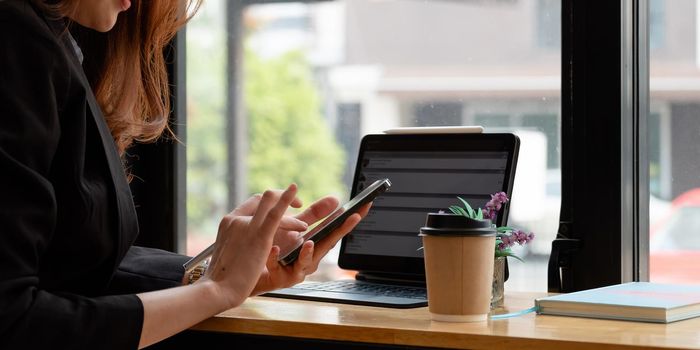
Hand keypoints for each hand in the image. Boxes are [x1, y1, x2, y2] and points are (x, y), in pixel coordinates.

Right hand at [202, 184, 301, 308]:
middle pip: (263, 199)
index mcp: (229, 222)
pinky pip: (275, 213)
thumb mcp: (226, 252)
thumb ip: (235, 242)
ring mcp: (247, 226)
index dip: (269, 202)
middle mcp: (236, 219)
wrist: (218, 289)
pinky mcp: (260, 236)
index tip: (281, 208)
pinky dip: (286, 200)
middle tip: (297, 205)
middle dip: (283, 198)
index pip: (252, 203)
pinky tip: (294, 189)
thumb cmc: (221, 279)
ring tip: (303, 226)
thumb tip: (242, 245)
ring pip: (271, 204)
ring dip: (290, 211)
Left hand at [250, 196, 371, 294]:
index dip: (350, 220)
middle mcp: (309, 258)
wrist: (253, 271)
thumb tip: (336, 199)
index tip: (364, 206)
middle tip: (353, 217)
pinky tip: (275, 250)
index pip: (336, 230)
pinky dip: (277, 259)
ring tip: (309, 242)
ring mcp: (296, 269)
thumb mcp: (297, 229)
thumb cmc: (277, 249)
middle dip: (340, 231)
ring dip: (308, 253)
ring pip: (305, 263)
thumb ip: (315, 215)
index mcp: (315, 245)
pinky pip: (278, 268)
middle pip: (327, 245)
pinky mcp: (279, 277)